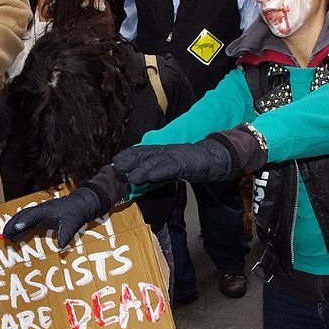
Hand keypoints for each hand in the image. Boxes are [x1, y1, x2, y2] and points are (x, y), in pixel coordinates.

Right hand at [3, 187, 101, 247]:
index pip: (31, 216)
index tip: (12, 230)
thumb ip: (66, 234)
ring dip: (15, 226)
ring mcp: (41, 212)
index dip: (22, 223)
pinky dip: (22, 228)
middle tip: (4, 236)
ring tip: (7, 237)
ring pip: (24, 218)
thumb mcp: (73, 224)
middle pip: (23, 216)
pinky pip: (29, 221)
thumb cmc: (76, 212)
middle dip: (13, 225)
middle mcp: (41, 210)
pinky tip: (17, 236)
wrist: (81, 204)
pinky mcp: (42, 216)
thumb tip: (60, 246)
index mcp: (46, 210)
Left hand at [112, 139, 233, 185]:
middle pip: (145, 154)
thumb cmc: (191, 162)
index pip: (142, 151)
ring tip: (130, 177)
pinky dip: (159, 172)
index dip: (128, 155)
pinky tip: (150, 177)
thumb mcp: (171, 164)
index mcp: (162, 150)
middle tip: (115, 167)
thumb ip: (157, 168)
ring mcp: (175, 156)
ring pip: (156, 162)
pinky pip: (171, 168)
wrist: (214, 157)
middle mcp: (166, 151)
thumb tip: (139, 176)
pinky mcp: (185, 164)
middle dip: (129, 160)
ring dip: (141, 169)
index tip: (114, 161)